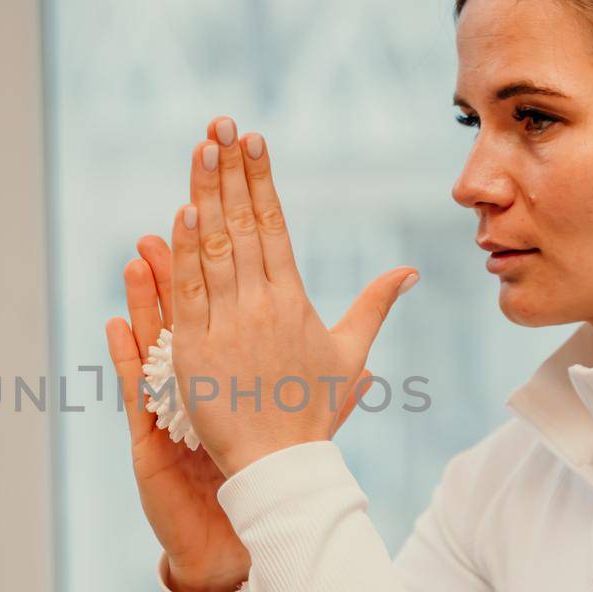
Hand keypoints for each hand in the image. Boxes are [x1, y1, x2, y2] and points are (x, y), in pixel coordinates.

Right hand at [107, 228, 373, 591]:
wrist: (250, 516)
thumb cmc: (280, 450)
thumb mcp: (330, 383)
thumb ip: (356, 325)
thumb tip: (405, 277)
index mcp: (234, 345)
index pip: (230, 278)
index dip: (230, 235)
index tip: (230, 192)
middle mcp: (200, 360)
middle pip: (192, 293)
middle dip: (187, 245)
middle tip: (182, 197)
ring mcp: (175, 395)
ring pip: (159, 334)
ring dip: (149, 293)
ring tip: (142, 251)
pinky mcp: (156, 432)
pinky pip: (138, 389)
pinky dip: (127, 356)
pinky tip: (116, 324)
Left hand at [171, 115, 417, 477]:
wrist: (282, 467)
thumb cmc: (312, 412)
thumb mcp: (348, 355)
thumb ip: (374, 306)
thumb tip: (409, 271)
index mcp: (293, 299)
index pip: (274, 224)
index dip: (261, 179)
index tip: (252, 139)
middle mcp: (262, 305)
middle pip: (244, 225)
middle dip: (232, 171)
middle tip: (220, 124)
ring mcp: (229, 326)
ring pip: (215, 250)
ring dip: (207, 196)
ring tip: (202, 150)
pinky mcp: (197, 351)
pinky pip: (190, 294)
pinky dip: (186, 253)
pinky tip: (182, 212)